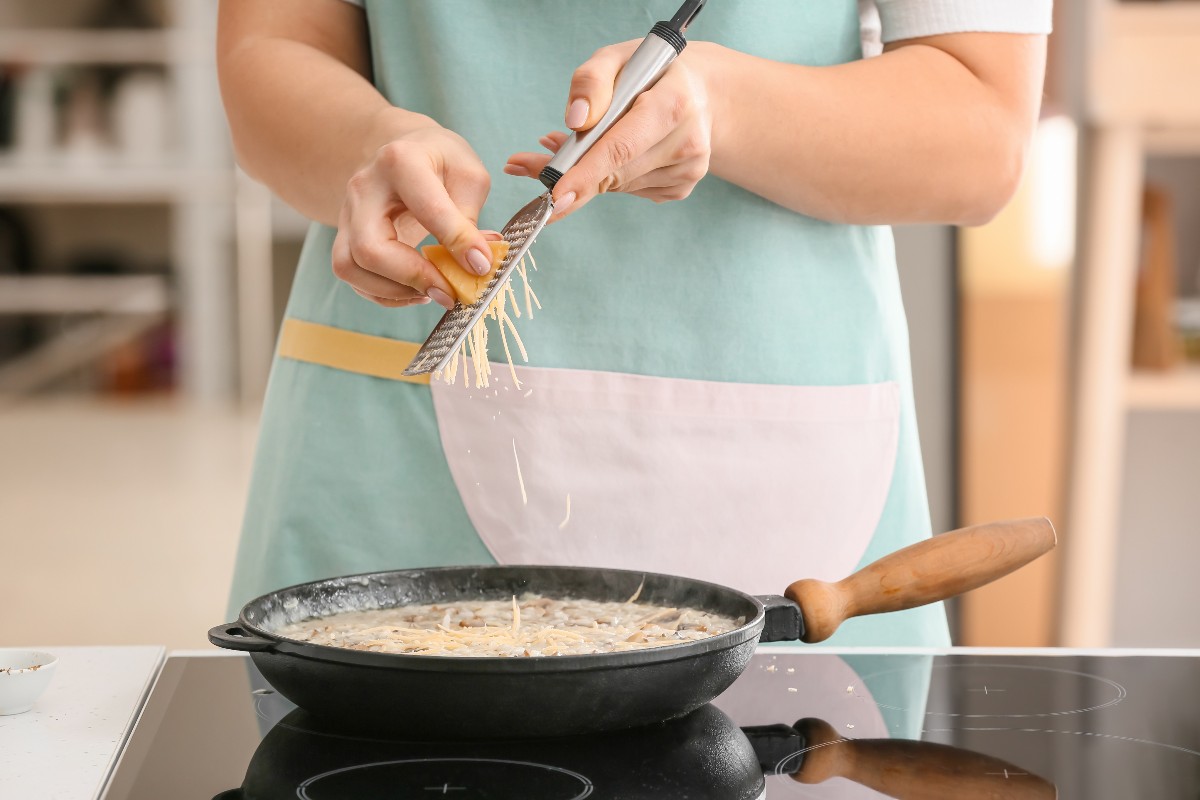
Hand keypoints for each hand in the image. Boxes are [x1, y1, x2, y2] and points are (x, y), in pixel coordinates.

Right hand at [331, 122, 495, 307]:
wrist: (402, 150)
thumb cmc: (439, 162)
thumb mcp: (467, 175)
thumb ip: (470, 219)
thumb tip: (477, 264)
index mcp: (401, 161)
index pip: (428, 210)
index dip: (457, 243)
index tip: (481, 266)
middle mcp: (364, 188)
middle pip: (370, 248)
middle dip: (413, 278)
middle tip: (449, 292)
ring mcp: (347, 214)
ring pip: (350, 267)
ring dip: (394, 291)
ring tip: (432, 291)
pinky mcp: (344, 236)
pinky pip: (352, 276)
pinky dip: (385, 294)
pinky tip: (416, 291)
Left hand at [504, 40, 716, 218]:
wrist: (701, 92)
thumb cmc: (652, 72)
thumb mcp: (618, 57)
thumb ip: (591, 80)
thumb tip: (576, 121)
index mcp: (674, 104)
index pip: (622, 146)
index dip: (586, 173)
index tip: (555, 194)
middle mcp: (688, 142)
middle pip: (616, 172)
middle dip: (571, 173)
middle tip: (528, 165)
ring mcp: (687, 171)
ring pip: (617, 185)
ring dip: (588, 172)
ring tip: (576, 146)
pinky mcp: (680, 188)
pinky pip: (628, 190)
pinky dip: (607, 177)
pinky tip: (605, 156)